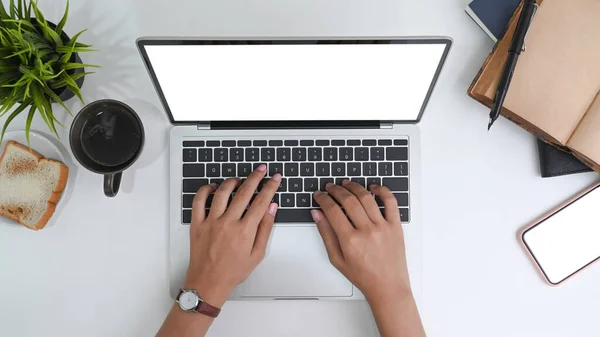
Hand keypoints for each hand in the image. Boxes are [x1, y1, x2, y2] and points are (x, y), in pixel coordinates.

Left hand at [184, 164, 278, 306]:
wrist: (208, 282)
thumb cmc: (233, 271)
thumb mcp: (257, 254)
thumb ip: (265, 228)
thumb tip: (271, 207)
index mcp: (245, 230)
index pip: (261, 201)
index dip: (270, 187)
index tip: (274, 178)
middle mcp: (228, 223)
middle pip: (244, 192)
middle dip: (255, 177)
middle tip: (261, 169)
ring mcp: (211, 222)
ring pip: (222, 192)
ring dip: (232, 182)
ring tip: (238, 179)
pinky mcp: (197, 224)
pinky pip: (198, 201)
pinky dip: (205, 190)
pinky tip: (212, 187)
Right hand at [312, 180, 411, 303]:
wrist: (388, 286)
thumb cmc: (363, 275)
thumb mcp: (337, 259)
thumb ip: (326, 234)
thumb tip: (317, 214)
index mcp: (350, 240)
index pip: (332, 211)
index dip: (323, 199)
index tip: (319, 195)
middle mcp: (367, 231)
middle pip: (349, 200)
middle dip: (336, 190)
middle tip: (330, 187)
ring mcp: (383, 227)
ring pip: (367, 197)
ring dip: (354, 187)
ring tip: (346, 184)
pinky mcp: (396, 226)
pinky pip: (391, 203)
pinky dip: (382, 191)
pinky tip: (373, 187)